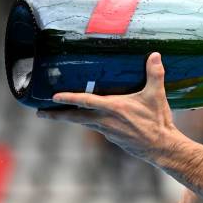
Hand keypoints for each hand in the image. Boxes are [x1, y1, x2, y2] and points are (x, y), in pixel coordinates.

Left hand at [37, 53, 186, 165]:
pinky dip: (90, 124)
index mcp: (114, 108)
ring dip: (71, 119)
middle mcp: (106, 121)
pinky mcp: (114, 139)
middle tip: (41, 113)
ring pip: (85, 124)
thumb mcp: (157, 96)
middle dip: (57, 115)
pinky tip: (91, 121)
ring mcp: (108, 132)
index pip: (85, 102)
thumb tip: (155, 55)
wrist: (162, 147)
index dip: (68, 99)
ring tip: (59, 114)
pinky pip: (98, 129)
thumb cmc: (158, 121)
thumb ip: (155, 74)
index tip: (53, 97)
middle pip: (76, 118)